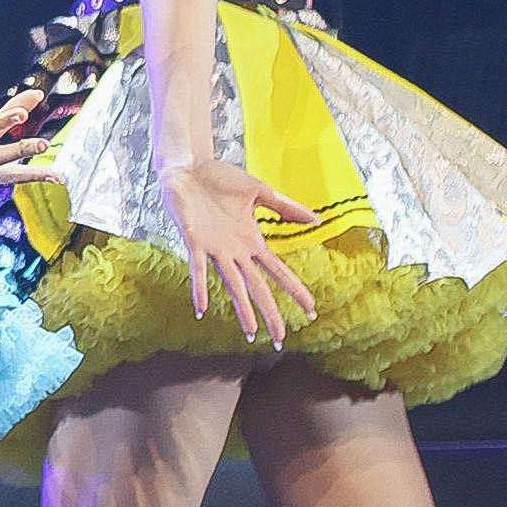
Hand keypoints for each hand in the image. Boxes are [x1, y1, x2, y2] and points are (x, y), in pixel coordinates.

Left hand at [159, 157, 318, 343]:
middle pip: (257, 287)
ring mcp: (214, 248)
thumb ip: (287, 208)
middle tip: (279, 340)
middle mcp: (234, 251)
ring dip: (241, 308)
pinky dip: (200, 288)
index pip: (278, 272)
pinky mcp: (194, 240)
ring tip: (250, 333)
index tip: (310, 312)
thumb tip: (317, 221)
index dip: (293, 290)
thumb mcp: (259, 192)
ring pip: (232, 284)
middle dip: (270, 313)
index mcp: (250, 241)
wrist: (188, 165)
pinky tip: (202, 308)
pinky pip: (198, 268)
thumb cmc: (220, 179)